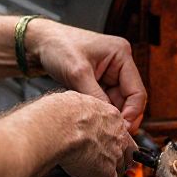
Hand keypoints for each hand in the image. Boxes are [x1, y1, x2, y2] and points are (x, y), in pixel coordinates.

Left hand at [26, 20, 146, 133]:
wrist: (39, 42)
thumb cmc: (58, 46)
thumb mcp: (77, 73)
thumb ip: (95, 97)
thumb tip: (109, 120)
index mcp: (122, 54)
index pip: (137, 91)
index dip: (131, 113)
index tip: (120, 130)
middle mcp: (120, 63)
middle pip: (130, 99)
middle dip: (121, 116)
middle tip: (110, 134)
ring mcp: (110, 72)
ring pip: (117, 103)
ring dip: (109, 114)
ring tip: (97, 126)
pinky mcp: (99, 80)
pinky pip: (105, 101)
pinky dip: (100, 110)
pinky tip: (91, 118)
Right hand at [52, 92, 137, 176]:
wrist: (60, 128)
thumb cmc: (63, 113)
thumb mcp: (76, 100)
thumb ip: (83, 108)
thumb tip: (74, 107)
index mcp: (112, 116)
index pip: (120, 131)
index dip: (112, 139)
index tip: (103, 142)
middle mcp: (118, 136)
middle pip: (127, 151)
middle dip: (117, 157)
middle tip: (103, 160)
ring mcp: (115, 155)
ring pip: (119, 169)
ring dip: (107, 171)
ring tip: (93, 172)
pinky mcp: (106, 173)